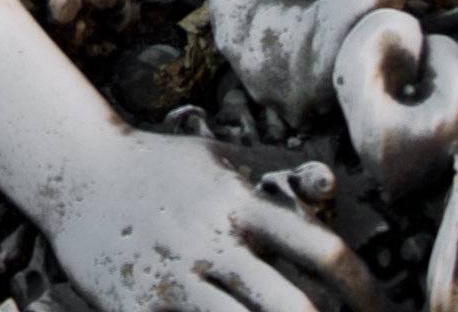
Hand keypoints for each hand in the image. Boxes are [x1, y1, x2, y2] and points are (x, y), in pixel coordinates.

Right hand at [53, 128, 376, 311]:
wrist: (76, 169)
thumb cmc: (152, 164)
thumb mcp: (214, 160)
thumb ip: (262, 186)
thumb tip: (321, 191)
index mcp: (239, 206)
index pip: (320, 250)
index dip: (362, 288)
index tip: (380, 310)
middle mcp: (213, 243)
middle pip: (292, 307)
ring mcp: (175, 280)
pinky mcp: (139, 307)